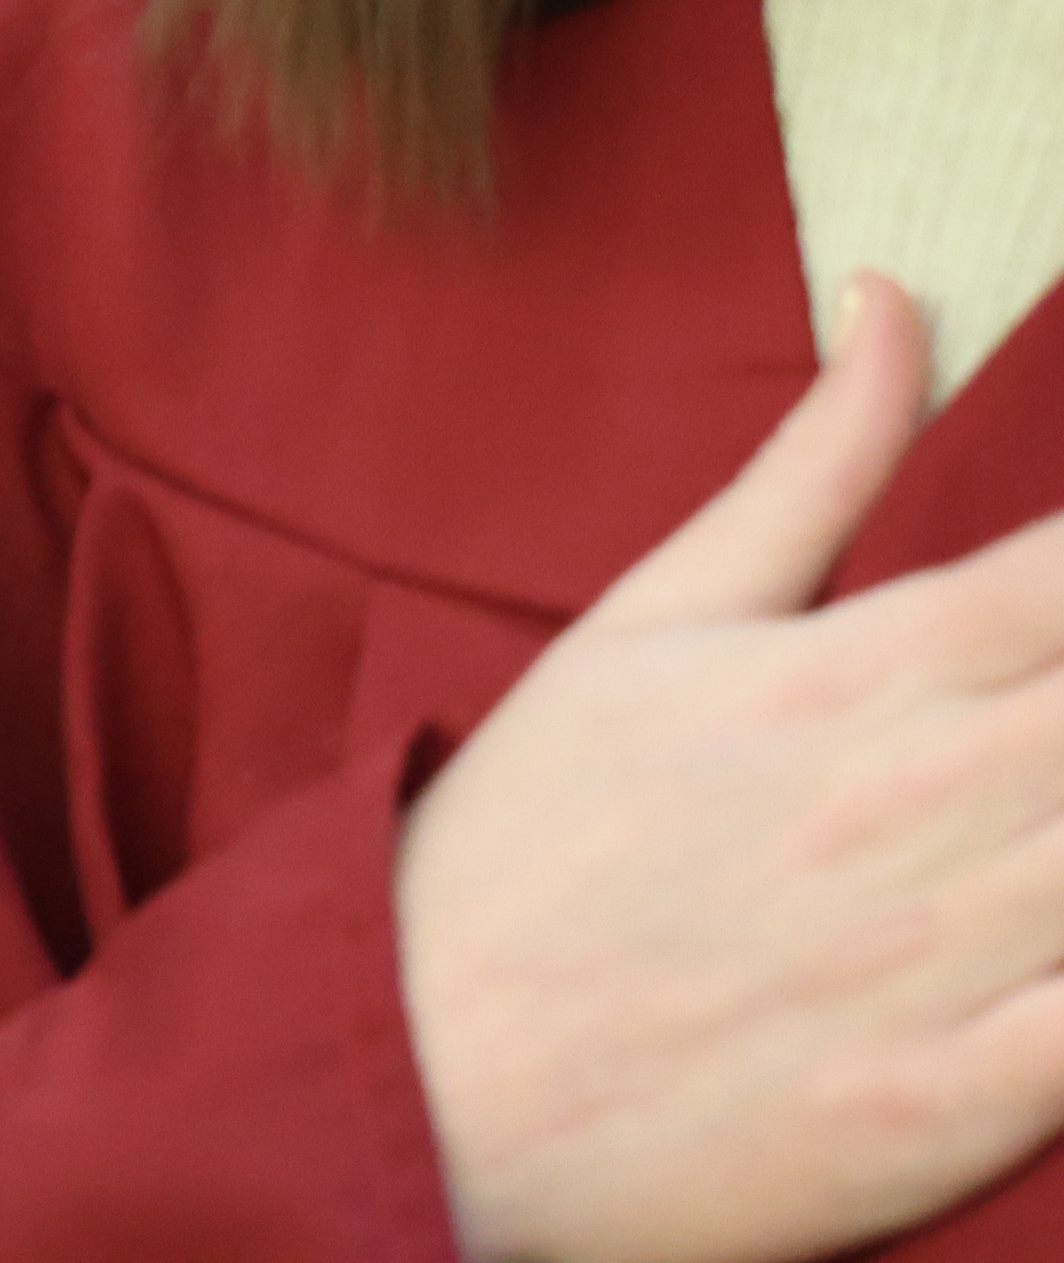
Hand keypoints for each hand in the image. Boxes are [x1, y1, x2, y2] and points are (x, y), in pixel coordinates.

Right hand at [401, 277, 1063, 1262]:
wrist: (406, 1072)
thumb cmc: (530, 836)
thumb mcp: (651, 620)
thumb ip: (810, 463)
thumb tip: (893, 295)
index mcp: (841, 674)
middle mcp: (911, 803)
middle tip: (1045, 700)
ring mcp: (939, 964)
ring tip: (1040, 793)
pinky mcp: (944, 1113)